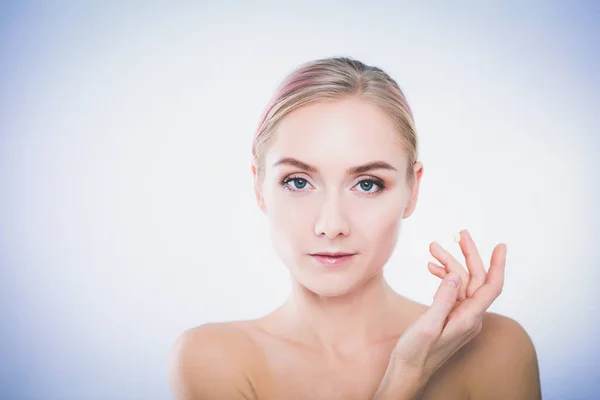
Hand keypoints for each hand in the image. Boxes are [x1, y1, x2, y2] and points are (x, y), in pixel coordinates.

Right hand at [374, 230, 505, 398]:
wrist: (408, 372)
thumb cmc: (416, 354)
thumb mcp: (427, 326)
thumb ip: (442, 300)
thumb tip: (454, 275)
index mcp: (468, 319)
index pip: (491, 287)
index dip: (497, 265)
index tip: (500, 246)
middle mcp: (469, 317)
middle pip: (475, 280)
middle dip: (467, 256)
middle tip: (458, 235)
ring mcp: (460, 318)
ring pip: (461, 283)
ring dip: (449, 265)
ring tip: (432, 249)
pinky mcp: (450, 318)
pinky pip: (452, 292)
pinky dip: (444, 277)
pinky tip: (432, 269)